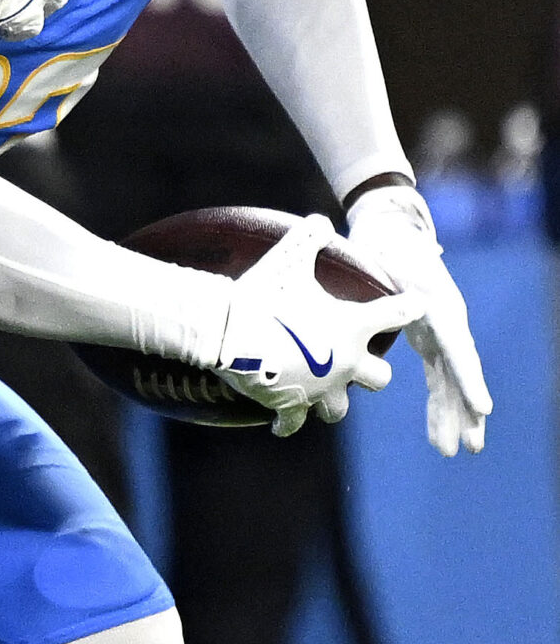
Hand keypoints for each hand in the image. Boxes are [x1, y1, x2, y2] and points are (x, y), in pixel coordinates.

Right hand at [216, 215, 423, 438]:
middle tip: (355, 358)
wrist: (227, 332)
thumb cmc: (262, 294)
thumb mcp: (288, 258)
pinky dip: (288, 421)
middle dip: (373, 370)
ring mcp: (319, 388)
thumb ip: (309, 238)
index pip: (397, 314)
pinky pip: (295, 423)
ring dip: (334, 400)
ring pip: (342, 409)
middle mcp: (345, 362)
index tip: (417, 303)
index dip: (409, 306)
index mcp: (353, 327)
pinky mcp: (291, 405)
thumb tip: (320, 220)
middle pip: (381, 378)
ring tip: (320, 390)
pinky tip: (282, 421)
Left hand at [345, 184, 490, 455]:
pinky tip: (438, 437)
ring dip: (454, 417)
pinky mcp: (430, 340)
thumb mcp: (379, 260)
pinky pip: (439, 379)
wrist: (388, 229)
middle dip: (466, 411)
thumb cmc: (380, 244)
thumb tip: (400, 300)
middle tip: (471, 447)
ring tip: (455, 452)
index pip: (458, 349)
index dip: (469, 380)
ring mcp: (442, 332)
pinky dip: (439, 407)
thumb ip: (387, 285)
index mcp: (437, 305)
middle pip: (461, 372)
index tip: (483, 409)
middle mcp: (448, 321)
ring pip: (453, 382)